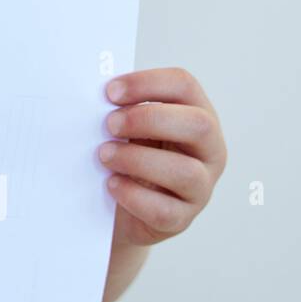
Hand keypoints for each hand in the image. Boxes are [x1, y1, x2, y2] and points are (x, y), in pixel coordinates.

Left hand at [99, 67, 226, 246]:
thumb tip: (92, 99)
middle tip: (110, 125)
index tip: (110, 92)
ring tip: (104, 155)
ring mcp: (201, 187)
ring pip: (185, 171)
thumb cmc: (129, 157)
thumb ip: (121, 111)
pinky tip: (112, 184)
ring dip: (137, 159)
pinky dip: (133, 195)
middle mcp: (208, 150)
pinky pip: (164, 210)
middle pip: (198, 125)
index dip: (147, 83)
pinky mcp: (183, 218)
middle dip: (148, 120)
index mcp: (195, 114)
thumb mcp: (131, 129)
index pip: (184, 85)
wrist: (122, 209)